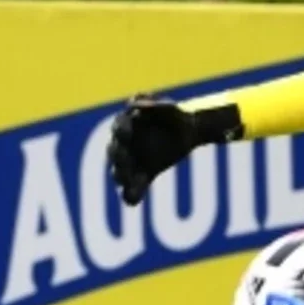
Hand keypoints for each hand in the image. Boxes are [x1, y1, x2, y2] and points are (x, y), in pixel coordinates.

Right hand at [107, 97, 241, 205]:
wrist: (188, 131)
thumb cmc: (176, 116)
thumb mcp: (169, 107)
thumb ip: (153, 104)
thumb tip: (133, 103)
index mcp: (127, 124)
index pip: (119, 128)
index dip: (121, 130)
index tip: (128, 133)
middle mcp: (125, 144)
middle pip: (115, 152)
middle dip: (118, 156)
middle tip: (124, 159)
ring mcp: (132, 161)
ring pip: (120, 172)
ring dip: (122, 177)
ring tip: (125, 183)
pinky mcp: (143, 175)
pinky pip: (133, 188)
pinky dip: (131, 195)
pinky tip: (132, 201)